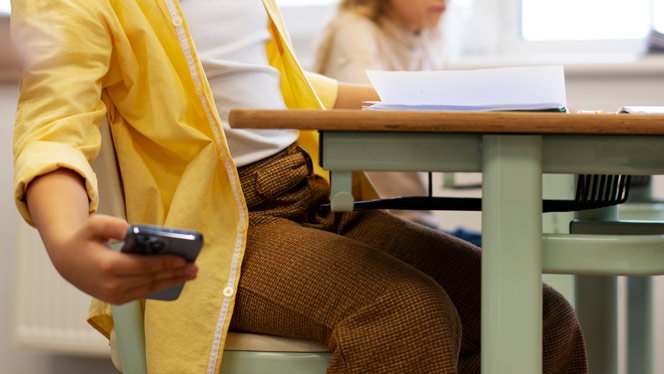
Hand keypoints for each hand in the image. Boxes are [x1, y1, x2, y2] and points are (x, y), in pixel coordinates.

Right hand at [47, 214, 197, 304]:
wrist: (66, 261)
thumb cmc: (84, 239)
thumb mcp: (94, 224)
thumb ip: (111, 225)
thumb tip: (130, 230)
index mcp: (108, 267)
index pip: (143, 266)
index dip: (165, 264)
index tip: (183, 259)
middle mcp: (112, 285)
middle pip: (150, 279)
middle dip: (175, 273)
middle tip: (195, 267)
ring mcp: (114, 295)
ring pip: (150, 288)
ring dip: (172, 281)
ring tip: (191, 274)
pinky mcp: (117, 300)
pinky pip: (144, 293)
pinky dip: (161, 286)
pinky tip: (176, 279)